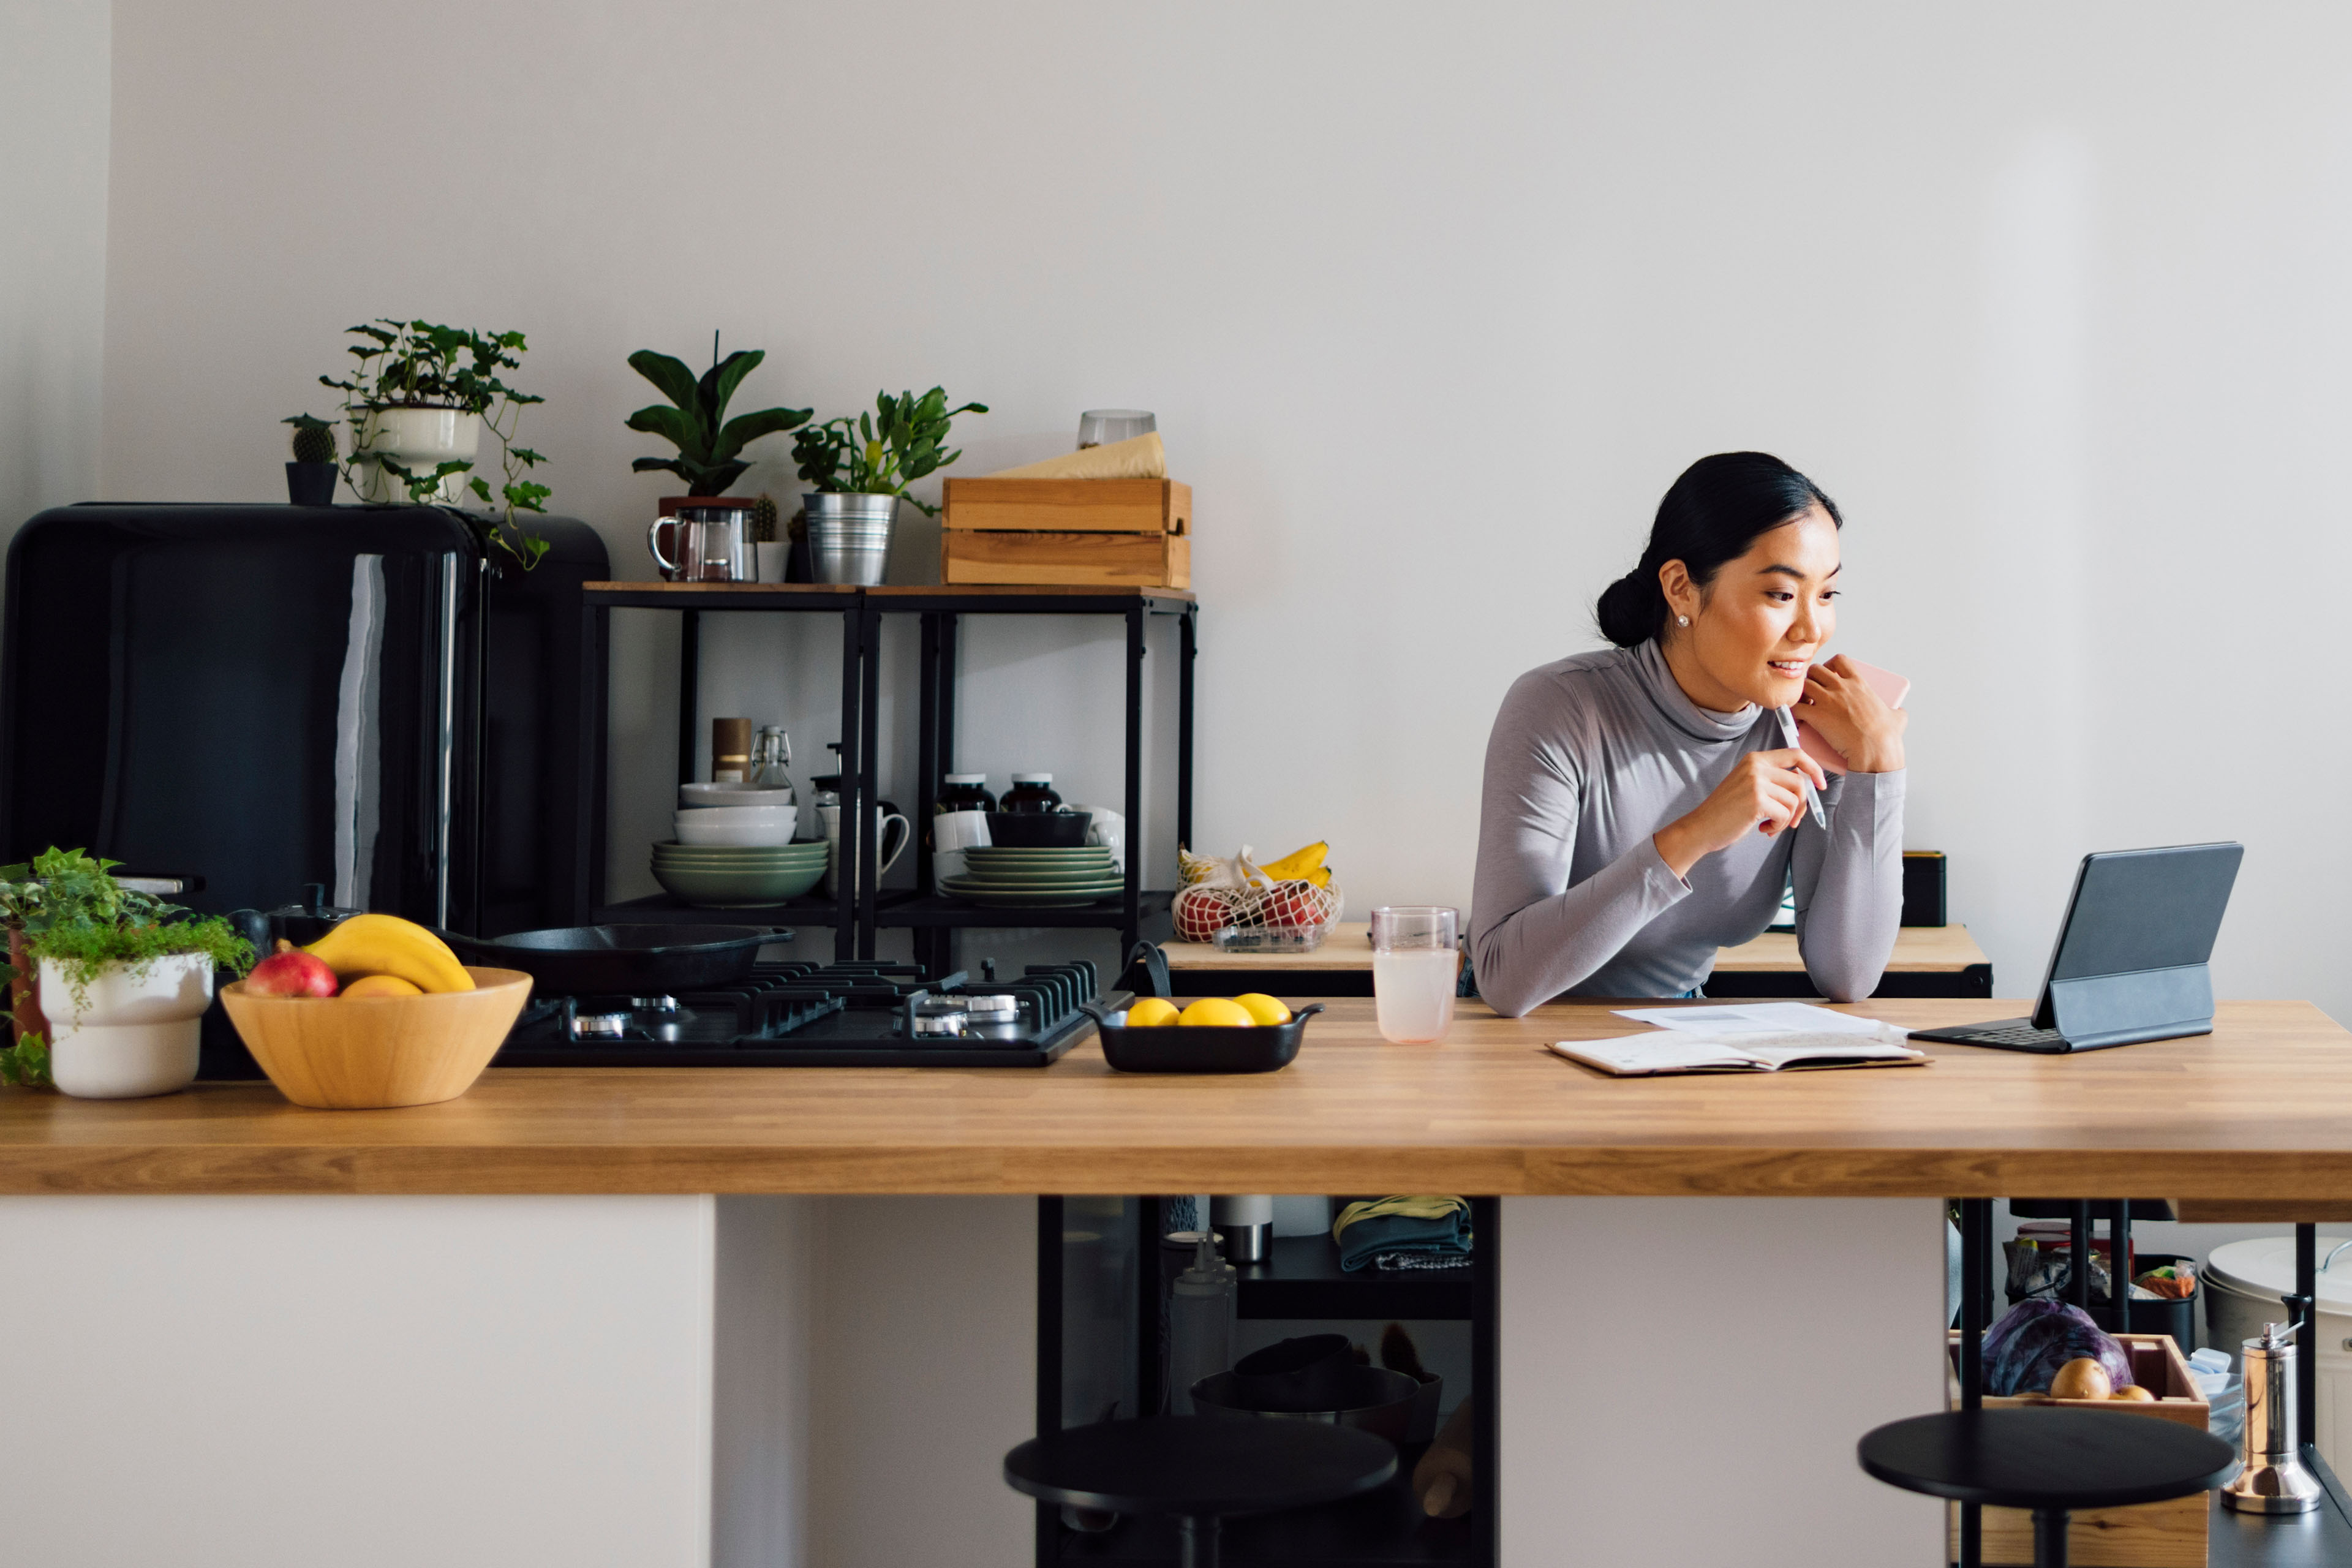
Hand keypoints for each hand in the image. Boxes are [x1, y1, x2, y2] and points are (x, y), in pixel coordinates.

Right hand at [1653, 747, 1829, 877]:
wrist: (1701, 827)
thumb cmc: (1726, 811)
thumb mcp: (1748, 785)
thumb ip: (1773, 780)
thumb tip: (1808, 787)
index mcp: (1755, 759)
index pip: (1796, 754)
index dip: (1814, 768)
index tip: (1821, 785)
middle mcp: (1756, 766)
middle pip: (1800, 782)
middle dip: (1801, 805)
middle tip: (1791, 820)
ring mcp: (1756, 782)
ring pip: (1794, 800)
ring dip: (1787, 819)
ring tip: (1771, 826)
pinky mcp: (1757, 801)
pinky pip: (1785, 814)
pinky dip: (1779, 826)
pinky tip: (1764, 829)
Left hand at [1796, 655, 1906, 772]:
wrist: (1875, 749)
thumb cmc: (1887, 736)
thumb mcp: (1897, 718)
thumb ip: (1896, 711)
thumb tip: (1899, 712)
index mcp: (1859, 683)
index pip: (1840, 660)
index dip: (1830, 665)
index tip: (1829, 675)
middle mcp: (1841, 687)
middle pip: (1816, 670)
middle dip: (1811, 679)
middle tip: (1813, 692)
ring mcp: (1828, 700)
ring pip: (1803, 685)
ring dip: (1800, 694)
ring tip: (1804, 705)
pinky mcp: (1817, 716)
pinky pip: (1796, 707)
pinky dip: (1793, 712)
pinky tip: (1797, 719)